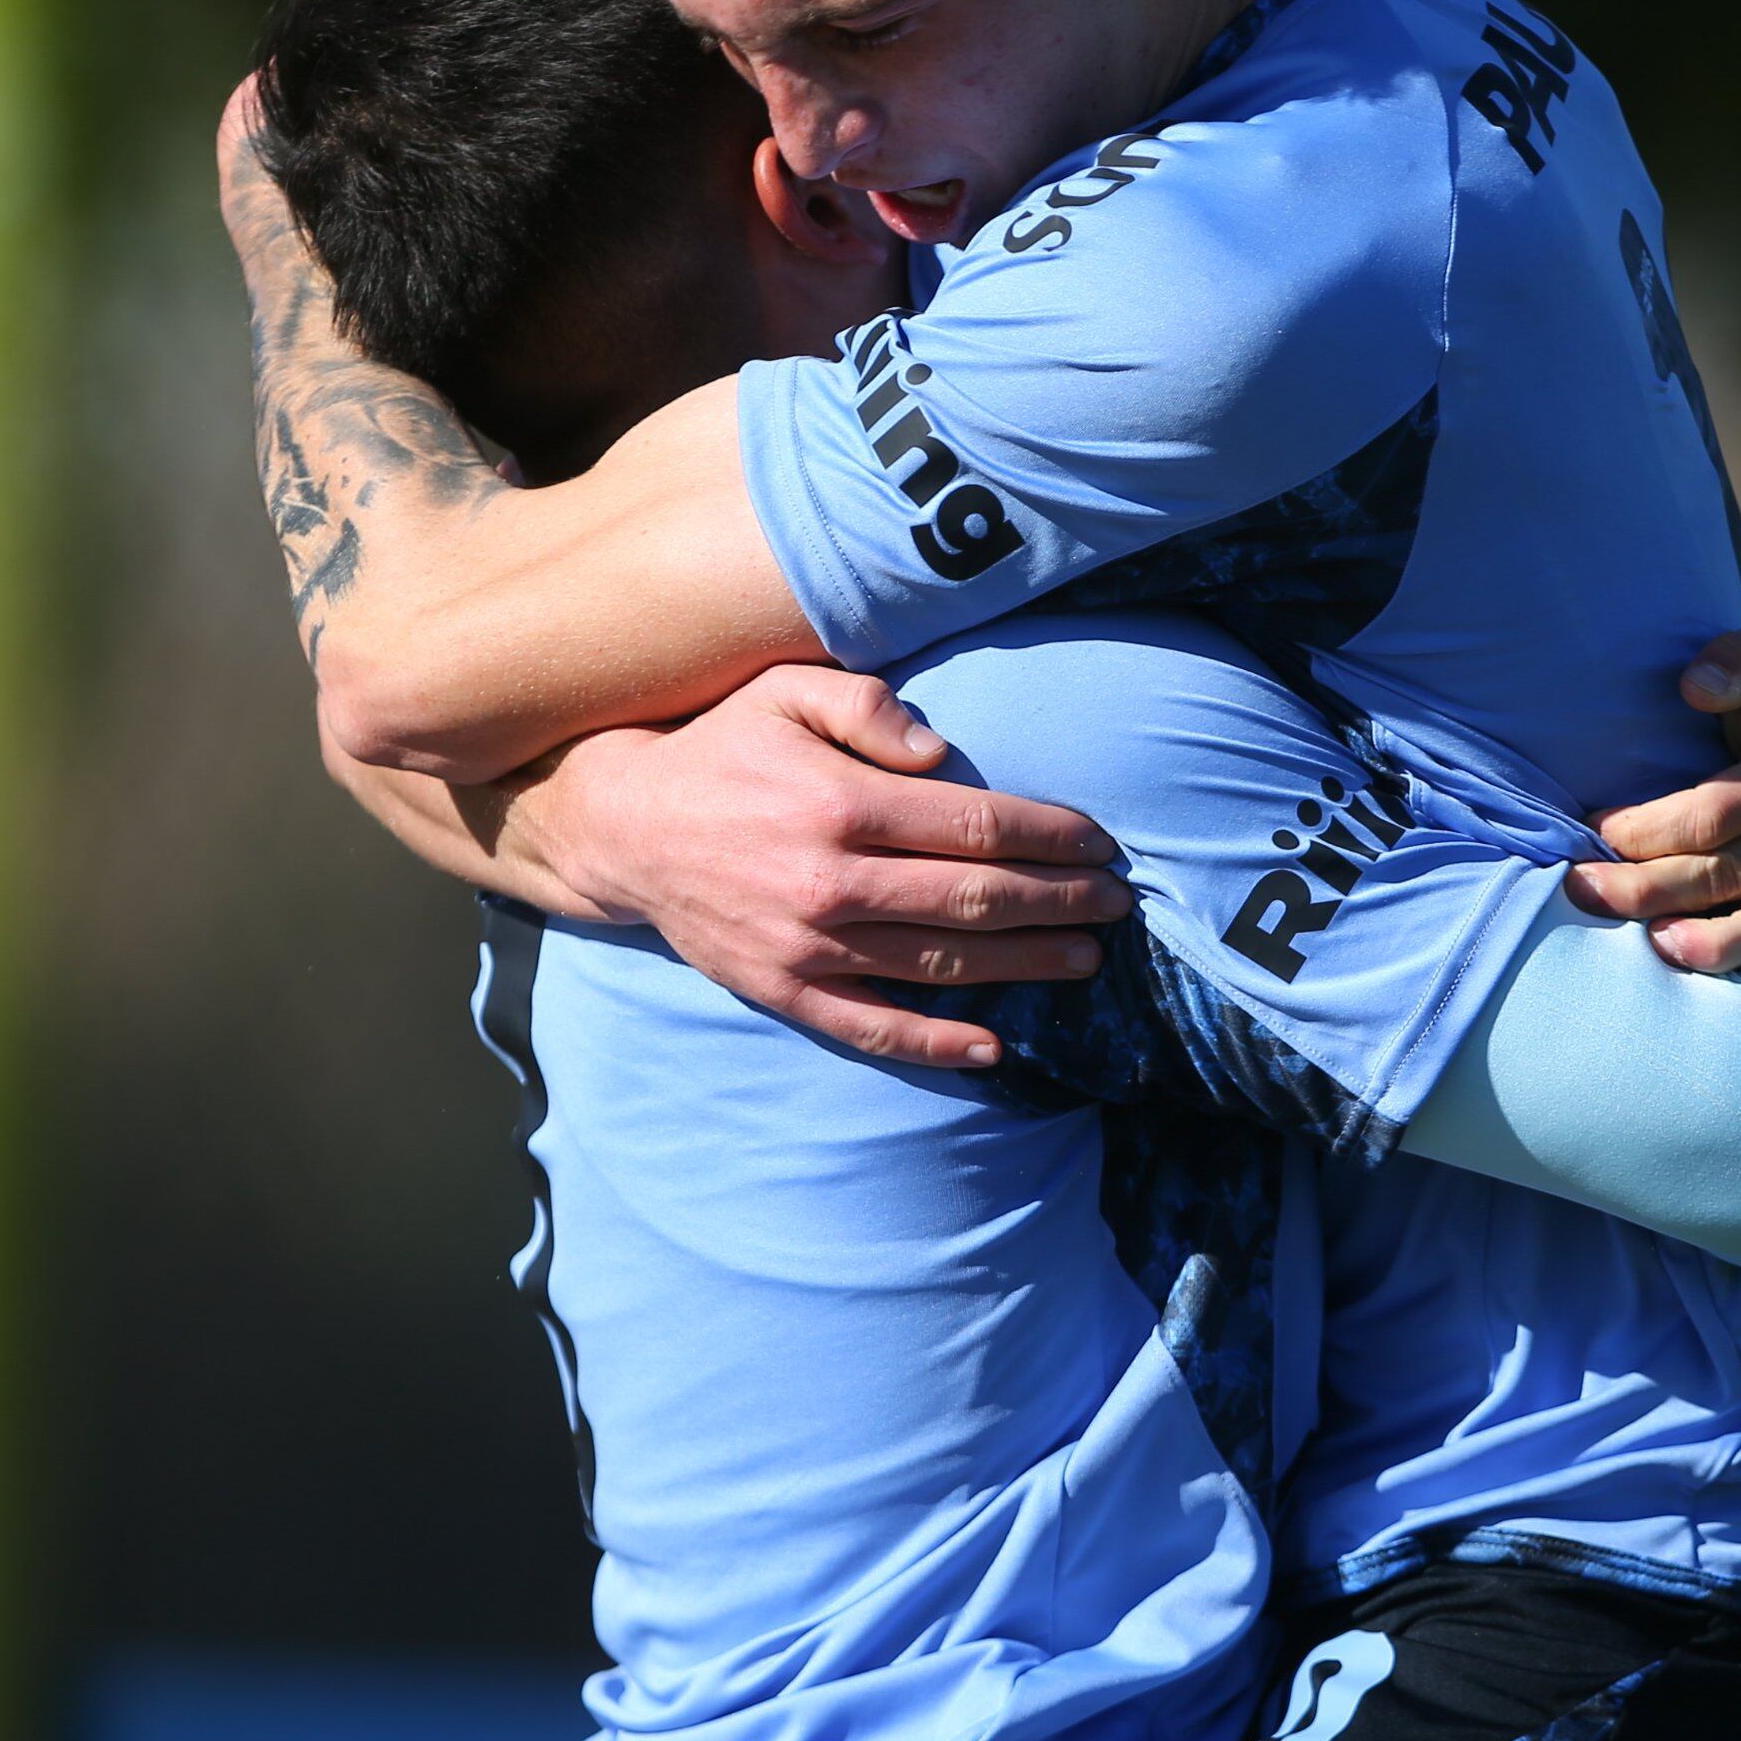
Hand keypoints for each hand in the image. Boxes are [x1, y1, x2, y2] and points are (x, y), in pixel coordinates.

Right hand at [522, 666, 1133, 1067]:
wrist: (624, 829)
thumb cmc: (722, 750)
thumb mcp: (786, 692)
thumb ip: (868, 706)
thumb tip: (941, 751)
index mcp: (843, 806)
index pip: (979, 826)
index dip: (1052, 836)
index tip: (1102, 842)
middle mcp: (832, 883)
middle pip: (978, 899)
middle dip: (1061, 901)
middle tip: (1116, 903)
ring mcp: (810, 947)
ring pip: (943, 964)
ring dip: (1027, 965)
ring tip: (1086, 959)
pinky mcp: (785, 991)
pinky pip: (874, 1030)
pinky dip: (937, 1045)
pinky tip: (994, 1048)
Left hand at [1567, 627, 1740, 979]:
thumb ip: (1737, 661)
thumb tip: (1694, 686)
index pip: (1713, 816)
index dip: (1645, 831)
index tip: (1598, 830)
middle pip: (1725, 875)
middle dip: (1641, 889)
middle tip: (1580, 890)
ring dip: (1698, 945)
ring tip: (1643, 943)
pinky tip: (1698, 960)